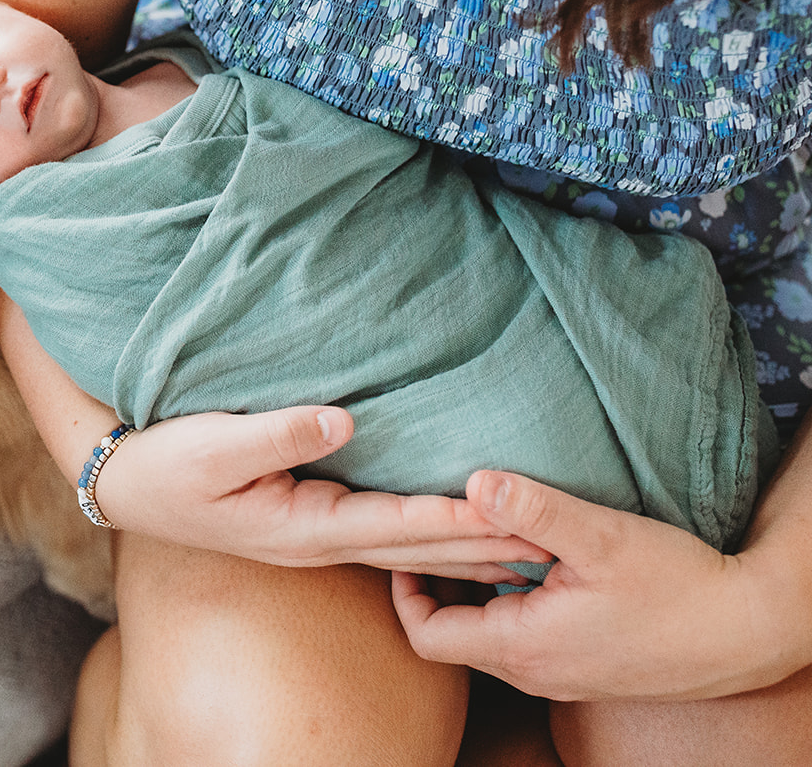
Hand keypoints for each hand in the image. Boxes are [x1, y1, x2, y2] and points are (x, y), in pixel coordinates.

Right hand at [98, 406, 552, 582]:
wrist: (127, 484)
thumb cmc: (166, 463)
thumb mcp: (211, 446)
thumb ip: (277, 432)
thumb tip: (345, 419)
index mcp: (300, 526)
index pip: (393, 526)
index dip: (452, 519)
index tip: (508, 511)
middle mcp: (317, 540)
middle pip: (415, 551)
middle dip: (482, 546)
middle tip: (551, 541)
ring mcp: (316, 536)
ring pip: (408, 550)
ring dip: (468, 551)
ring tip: (529, 547)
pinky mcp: (312, 520)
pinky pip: (389, 535)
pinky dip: (434, 537)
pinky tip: (462, 534)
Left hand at [392, 470, 808, 700]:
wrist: (753, 632)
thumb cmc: (680, 586)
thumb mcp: (603, 537)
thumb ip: (535, 509)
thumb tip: (474, 480)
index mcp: (522, 646)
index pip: (427, 634)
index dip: (403, 590)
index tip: (404, 545)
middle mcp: (535, 672)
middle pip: (453, 637)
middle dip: (437, 585)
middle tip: (433, 534)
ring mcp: (562, 676)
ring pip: (490, 638)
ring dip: (477, 593)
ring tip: (478, 540)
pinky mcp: (588, 669)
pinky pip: (527, 640)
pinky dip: (512, 604)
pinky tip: (532, 563)